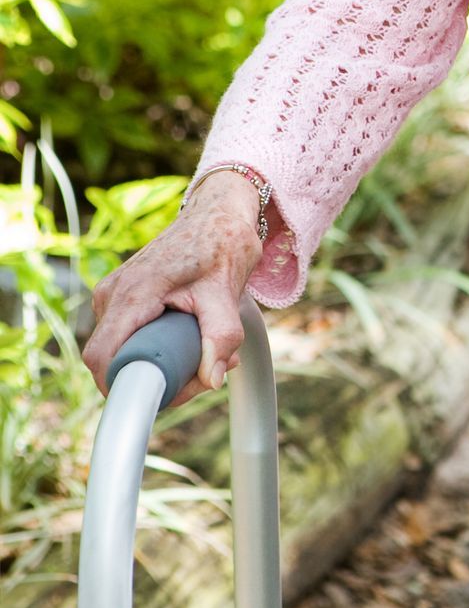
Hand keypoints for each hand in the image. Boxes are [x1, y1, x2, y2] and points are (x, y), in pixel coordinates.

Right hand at [81, 173, 264, 406]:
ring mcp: (114, 295)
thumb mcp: (227, 290)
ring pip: (125, 348)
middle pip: (114, 358)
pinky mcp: (124, 296)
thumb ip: (221, 336)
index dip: (124, 387)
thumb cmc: (221, 243)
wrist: (218, 212)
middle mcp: (112, 294)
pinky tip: (195, 338)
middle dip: (158, 376)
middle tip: (204, 372)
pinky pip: (130, 334)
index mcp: (131, 293)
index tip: (165, 394)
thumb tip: (212, 379)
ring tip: (208, 352)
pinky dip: (160, 345)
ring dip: (163, 361)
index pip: (102, 357)